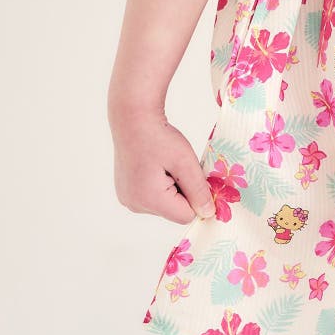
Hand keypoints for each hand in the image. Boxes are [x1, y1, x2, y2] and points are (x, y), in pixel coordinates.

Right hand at [110, 108, 214, 224]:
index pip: (186, 215)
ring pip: (165, 205)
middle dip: (182, 192)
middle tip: (175, 167)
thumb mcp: (185, 163)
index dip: (195, 197)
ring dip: (171, 189)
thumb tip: (208, 213)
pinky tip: (154, 168)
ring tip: (163, 165)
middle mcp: (135, 205)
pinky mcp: (126, 193)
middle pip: (174, 211)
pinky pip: (153, 198)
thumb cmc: (159, 137)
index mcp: (150, 199)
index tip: (191, 175)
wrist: (133, 119)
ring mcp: (128, 200)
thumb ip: (199, 191)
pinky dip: (160, 186)